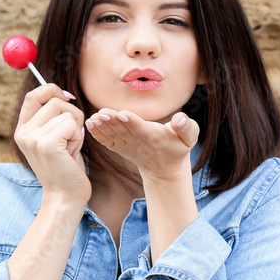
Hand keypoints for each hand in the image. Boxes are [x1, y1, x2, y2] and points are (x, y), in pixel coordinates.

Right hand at [13, 83, 89, 208]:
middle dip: (71, 115)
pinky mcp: (47, 144)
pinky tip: (72, 153)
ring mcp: (33, 138)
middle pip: (54, 101)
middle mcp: (24, 132)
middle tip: (71, 137)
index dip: (51, 90)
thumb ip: (51, 118)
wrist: (64, 197)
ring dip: (76, 128)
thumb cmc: (64, 168)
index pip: (33, 95)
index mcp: (22, 130)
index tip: (67, 98)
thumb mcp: (52, 138)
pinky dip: (78, 137)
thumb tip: (63, 94)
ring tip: (70, 148)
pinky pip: (71, 124)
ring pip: (66, 112)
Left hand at [84, 109, 198, 179]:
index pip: (142, 130)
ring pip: (114, 136)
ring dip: (102, 127)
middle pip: (124, 131)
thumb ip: (187, 127)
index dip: (132, 122)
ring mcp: (127, 147)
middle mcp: (139, 144)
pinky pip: (107, 142)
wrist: (164, 168)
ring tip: (93, 117)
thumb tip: (180, 120)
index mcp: (156, 139)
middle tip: (102, 112)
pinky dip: (97, 134)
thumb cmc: (178, 146)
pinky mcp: (119, 148)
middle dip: (113, 122)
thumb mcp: (189, 138)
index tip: (122, 113)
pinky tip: (89, 124)